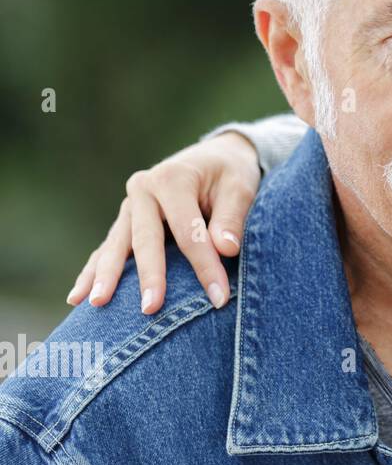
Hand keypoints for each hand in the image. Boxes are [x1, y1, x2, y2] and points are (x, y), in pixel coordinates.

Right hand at [66, 132, 261, 313]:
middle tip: (150, 309)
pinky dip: (93, 272)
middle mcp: (143, 190)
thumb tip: (226, 249)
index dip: (205, 266)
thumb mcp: (240, 188)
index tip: (219, 298)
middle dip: (149, 276)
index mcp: (172, 179)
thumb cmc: (231, 173)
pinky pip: (107, 248)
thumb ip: (232, 218)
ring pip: (117, 245)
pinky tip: (77, 297)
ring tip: (97, 304)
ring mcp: (130, 206)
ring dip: (106, 276)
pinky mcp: (125, 220)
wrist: (216, 156)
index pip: (189, 232)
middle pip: (145, 240)